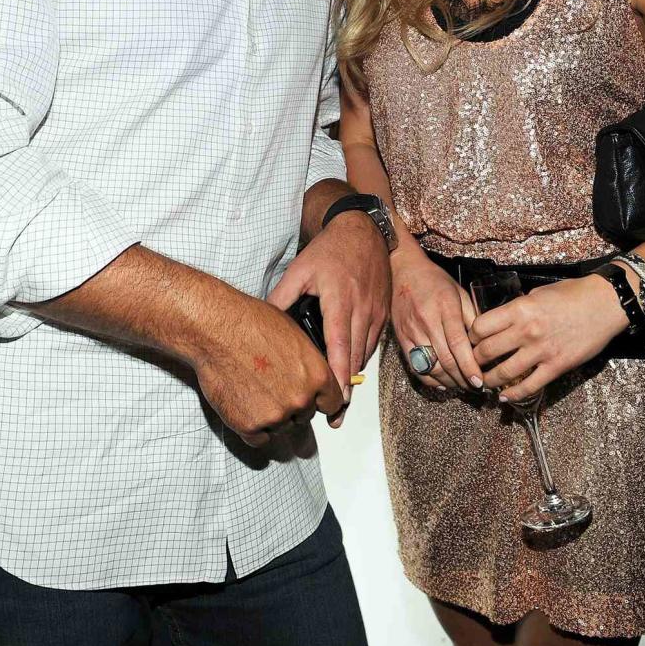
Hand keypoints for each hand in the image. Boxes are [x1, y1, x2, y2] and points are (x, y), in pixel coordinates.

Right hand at [193, 291, 342, 447]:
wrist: (217, 330)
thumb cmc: (251, 324)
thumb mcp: (295, 336)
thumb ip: (309, 364)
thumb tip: (310, 377)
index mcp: (317, 376)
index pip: (332, 404)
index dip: (320, 401)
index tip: (314, 402)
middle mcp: (301, 399)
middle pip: (304, 416)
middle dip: (292, 405)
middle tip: (272, 387)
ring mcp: (276, 416)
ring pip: (281, 428)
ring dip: (271, 416)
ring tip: (253, 389)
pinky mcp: (249, 426)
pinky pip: (258, 439)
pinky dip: (252, 427)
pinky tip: (244, 405)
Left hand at [267, 211, 390, 422]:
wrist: (363, 230)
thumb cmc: (329, 250)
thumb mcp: (299, 270)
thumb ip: (281, 297)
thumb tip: (261, 321)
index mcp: (340, 302)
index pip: (340, 347)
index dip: (338, 376)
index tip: (336, 402)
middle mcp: (362, 310)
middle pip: (355, 359)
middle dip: (345, 389)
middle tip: (332, 415)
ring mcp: (376, 312)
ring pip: (365, 353)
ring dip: (353, 376)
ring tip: (339, 402)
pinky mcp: (383, 312)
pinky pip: (372, 343)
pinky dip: (360, 358)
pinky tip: (348, 370)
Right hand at [390, 246, 480, 392]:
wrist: (405, 271)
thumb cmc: (436, 281)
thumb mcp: (460, 292)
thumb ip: (472, 317)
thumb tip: (485, 343)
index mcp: (445, 307)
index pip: (458, 344)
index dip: (469, 366)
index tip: (479, 381)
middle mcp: (426, 321)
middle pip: (445, 359)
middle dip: (462, 378)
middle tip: (475, 387)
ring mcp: (411, 331)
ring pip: (430, 366)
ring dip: (448, 381)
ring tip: (462, 386)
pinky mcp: (401, 338)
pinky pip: (415, 366)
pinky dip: (429, 379)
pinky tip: (442, 383)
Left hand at [468, 274, 628, 401]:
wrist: (606, 303)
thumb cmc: (572, 294)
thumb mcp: (537, 293)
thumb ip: (518, 308)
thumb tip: (501, 320)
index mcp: (519, 309)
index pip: (480, 327)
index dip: (471, 336)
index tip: (471, 340)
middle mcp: (526, 331)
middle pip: (486, 352)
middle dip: (475, 359)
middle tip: (472, 363)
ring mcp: (541, 351)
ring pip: (503, 373)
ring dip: (488, 380)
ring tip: (483, 383)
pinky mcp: (557, 366)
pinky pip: (529, 386)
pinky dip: (513, 394)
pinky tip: (504, 397)